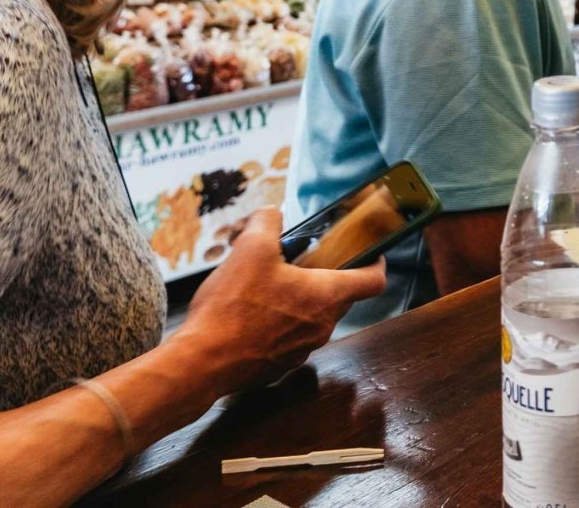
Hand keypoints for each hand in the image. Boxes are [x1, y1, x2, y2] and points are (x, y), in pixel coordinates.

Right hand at [175, 208, 386, 392]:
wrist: (201, 363)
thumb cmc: (233, 308)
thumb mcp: (250, 249)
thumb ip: (267, 222)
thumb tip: (272, 213)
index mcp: (327, 296)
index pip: (374, 281)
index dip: (377, 263)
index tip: (372, 253)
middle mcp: (322, 326)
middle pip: (339, 296)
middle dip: (323, 275)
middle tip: (299, 260)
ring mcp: (301, 349)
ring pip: (311, 316)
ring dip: (297, 299)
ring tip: (265, 284)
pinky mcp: (278, 365)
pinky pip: (288, 337)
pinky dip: (278, 322)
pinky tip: (248, 312)